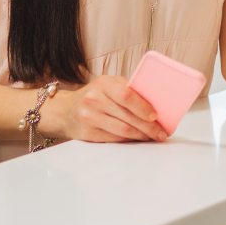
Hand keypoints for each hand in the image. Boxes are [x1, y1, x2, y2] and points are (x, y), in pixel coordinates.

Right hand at [41, 75, 167, 142]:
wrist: (65, 110)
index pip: (127, 95)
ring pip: (122, 130)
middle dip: (148, 127)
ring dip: (141, 135)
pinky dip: (128, 140)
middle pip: (127, 116)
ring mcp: (89, 117)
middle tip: (161, 132)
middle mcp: (94, 99)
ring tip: (152, 137)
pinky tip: (137, 140)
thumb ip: (127, 90)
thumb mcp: (108, 85)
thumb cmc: (94, 95)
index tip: (156, 116)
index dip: (143, 107)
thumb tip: (155, 105)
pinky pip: (113, 139)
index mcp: (103, 84)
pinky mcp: (86, 133)